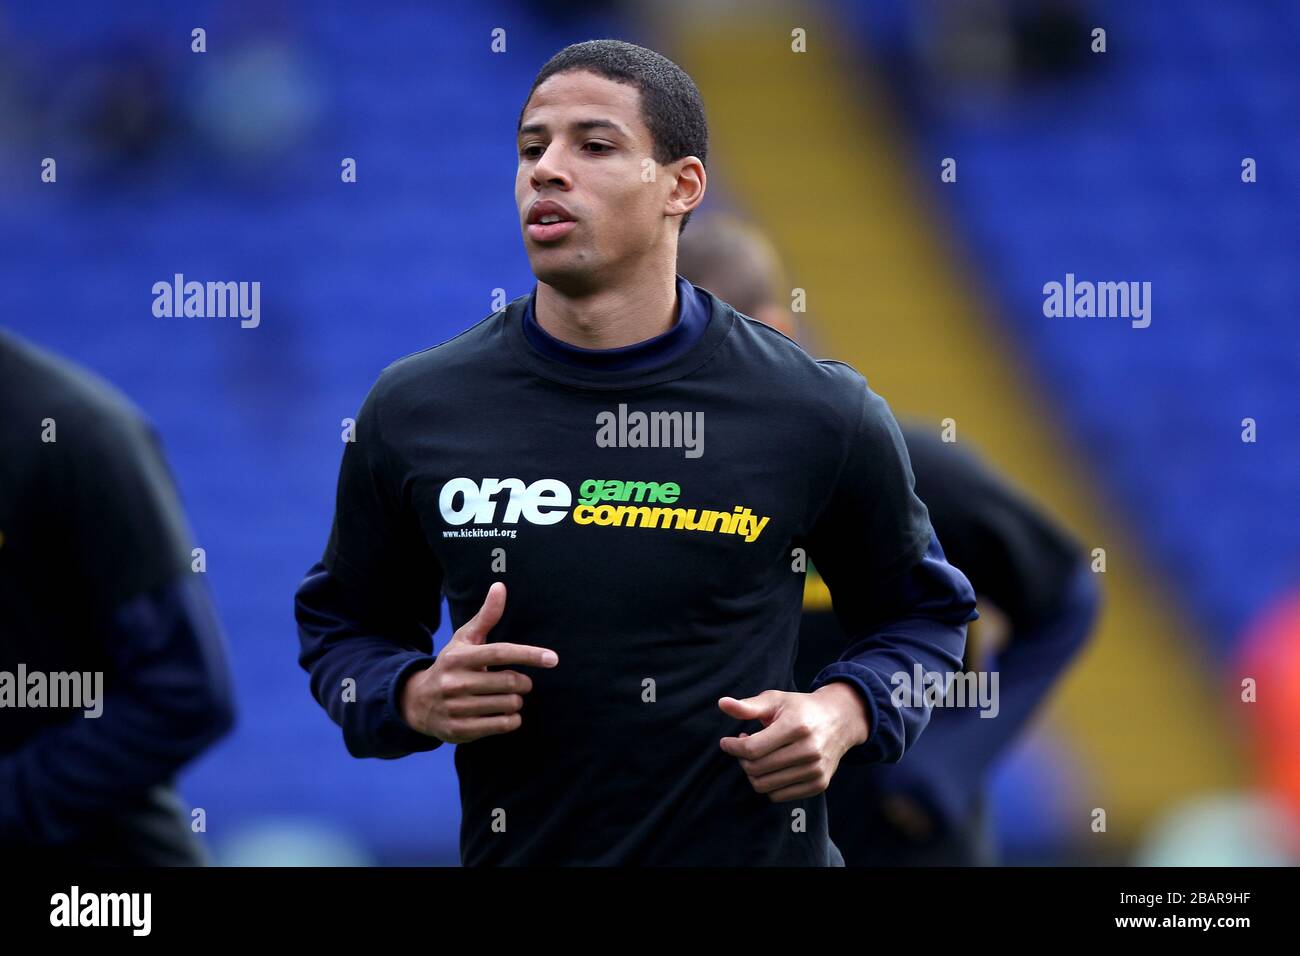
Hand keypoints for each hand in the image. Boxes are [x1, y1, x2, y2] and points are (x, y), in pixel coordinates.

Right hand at [399, 582, 557, 742]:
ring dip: (516, 701)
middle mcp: (455, 682)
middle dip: (523, 683)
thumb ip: (486, 616)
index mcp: (459, 657)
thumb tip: (500, 586)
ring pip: (508, 705)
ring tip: (507, 697)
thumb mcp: (464, 640)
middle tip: (517, 682)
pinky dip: (511, 720)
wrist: (416, 702)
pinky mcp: (459, 731)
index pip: (500, 653)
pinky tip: (504, 713)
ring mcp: (456, 708)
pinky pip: (502, 725)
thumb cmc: (451, 666)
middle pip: (510, 682)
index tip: (553, 658)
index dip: (528, 655)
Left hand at [718, 684, 869, 800]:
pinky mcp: (819, 784)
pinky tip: (771, 767)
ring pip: (765, 786)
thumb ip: (748, 706)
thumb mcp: (775, 700)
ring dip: (753, 773)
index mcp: (797, 726)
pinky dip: (768, 784)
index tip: (727, 742)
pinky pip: (779, 796)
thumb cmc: (801, 709)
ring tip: (758, 756)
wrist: (839, 721)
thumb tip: (722, 703)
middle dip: (742, 759)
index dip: (733, 747)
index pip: (752, 749)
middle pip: (757, 769)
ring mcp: (816, 770)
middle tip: (744, 747)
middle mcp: (810, 750)